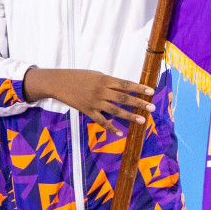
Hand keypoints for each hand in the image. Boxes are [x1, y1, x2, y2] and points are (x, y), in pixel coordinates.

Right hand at [22, 67, 153, 127]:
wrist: (58, 82)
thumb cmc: (78, 77)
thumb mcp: (96, 76)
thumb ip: (110, 83)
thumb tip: (126, 90)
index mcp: (104, 80)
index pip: (126, 84)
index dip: (139, 88)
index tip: (151, 91)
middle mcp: (101, 91)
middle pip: (124, 98)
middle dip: (139, 103)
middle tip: (151, 107)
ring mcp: (94, 102)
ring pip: (115, 111)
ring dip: (129, 116)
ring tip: (141, 120)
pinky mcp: (87, 110)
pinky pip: (101, 121)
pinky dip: (110, 128)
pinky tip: (120, 133)